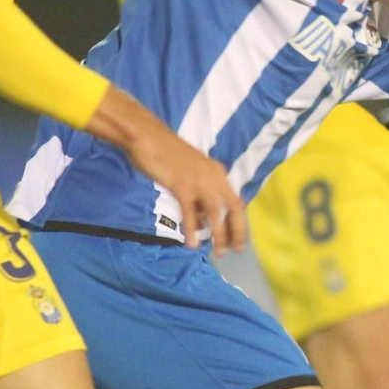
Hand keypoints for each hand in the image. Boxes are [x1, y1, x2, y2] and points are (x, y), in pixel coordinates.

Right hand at [127, 126, 247, 255]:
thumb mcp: (190, 174)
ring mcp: (198, 181)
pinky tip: (192, 244)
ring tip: (218, 251)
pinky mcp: (181, 186)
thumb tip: (203, 221)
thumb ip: (198, 196)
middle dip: (237, 231)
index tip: (238, 241)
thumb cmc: (166, 154)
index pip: (236, 201)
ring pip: (216, 213)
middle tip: (235, 250)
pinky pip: (190, 212)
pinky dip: (192, 229)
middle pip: (234, 208)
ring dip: (219, 234)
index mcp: (217, 172)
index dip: (240, 223)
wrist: (148, 136)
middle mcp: (213, 177)